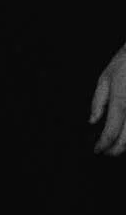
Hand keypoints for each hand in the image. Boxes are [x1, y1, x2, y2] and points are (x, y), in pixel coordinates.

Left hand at [89, 41, 125, 155]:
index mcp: (121, 101)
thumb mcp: (106, 78)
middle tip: (107, 153)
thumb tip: (92, 122)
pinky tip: (125, 135)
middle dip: (115, 150)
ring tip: (117, 146)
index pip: (111, 132)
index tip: (97, 151)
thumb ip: (98, 102)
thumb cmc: (125, 62)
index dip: (103, 145)